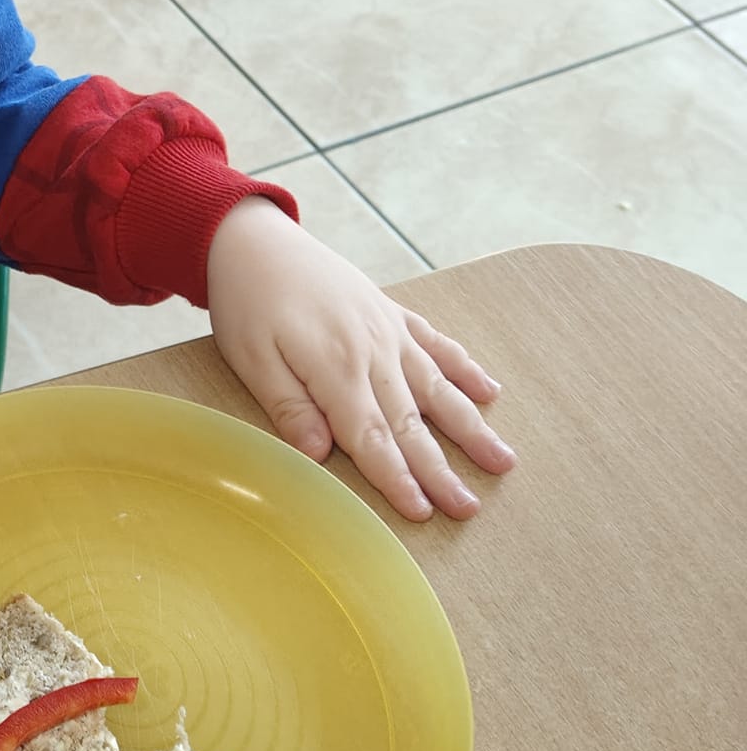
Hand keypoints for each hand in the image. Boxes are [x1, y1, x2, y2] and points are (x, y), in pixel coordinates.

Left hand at [204, 197, 514, 520]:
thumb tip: (319, 455)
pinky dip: (464, 368)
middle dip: (441, 469)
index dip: (396, 478)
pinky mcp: (390, 311)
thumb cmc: (246, 301)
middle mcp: (372, 350)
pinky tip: (490, 391)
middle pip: (411, 421)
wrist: (254, 238)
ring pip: (437, 387)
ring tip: (503, 461)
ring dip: (470, 427)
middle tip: (470, 509)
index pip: (371, 437)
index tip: (422, 512)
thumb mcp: (250, 358)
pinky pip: (436, 343)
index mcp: (335, 367)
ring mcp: (387, 329)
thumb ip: (289, 407)